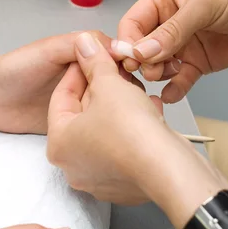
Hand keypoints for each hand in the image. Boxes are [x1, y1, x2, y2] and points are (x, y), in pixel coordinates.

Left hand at [0, 32, 119, 134]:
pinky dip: (103, 126)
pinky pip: (93, 126)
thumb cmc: (14, 70)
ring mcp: (78, 103)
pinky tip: (112, 128)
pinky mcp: (73, 124)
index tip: (134, 70)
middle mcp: (83, 80)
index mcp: (81, 58)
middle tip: (131, 96)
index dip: (124, 64)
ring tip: (125, 114)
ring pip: (108, 106)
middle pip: (115, 83)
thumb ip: (77, 43)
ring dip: (116, 109)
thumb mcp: (49, 50)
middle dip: (124, 88)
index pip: (113, 58)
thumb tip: (112, 45)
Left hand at [48, 32, 227, 226]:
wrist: (169, 168)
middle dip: (101, 89)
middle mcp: (73, 166)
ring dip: (119, 107)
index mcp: (59, 144)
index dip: (79, 70)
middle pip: (82, 115)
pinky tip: (149, 112)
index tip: (91, 56)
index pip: (61, 97)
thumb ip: (94, 62)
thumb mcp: (109, 84)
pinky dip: (132, 129)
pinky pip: (122, 147)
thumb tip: (84, 44)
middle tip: (116, 71)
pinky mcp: (123, 184)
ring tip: (136, 90)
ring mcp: (98, 178)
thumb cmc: (133, 131)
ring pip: (104, 130)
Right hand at [117, 0, 227, 102]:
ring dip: (158, 73)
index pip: (134, 21)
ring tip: (168, 74)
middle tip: (149, 70)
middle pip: (141, 46)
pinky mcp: (197, 64)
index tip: (129, 57)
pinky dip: (174, 88)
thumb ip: (172, 31)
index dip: (128, 40)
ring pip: (156, 65)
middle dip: (142, 60)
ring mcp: (182, 45)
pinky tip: (173, 93)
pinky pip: (178, 80)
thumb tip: (142, 52)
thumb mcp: (204, 5)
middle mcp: (168, 21)